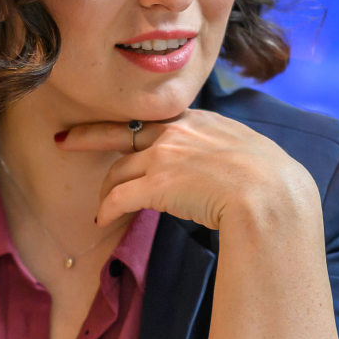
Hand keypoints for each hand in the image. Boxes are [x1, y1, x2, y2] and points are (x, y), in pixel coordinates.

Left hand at [58, 109, 319, 231]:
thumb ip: (225, 151)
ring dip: (107, 190)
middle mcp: (177, 133)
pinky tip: (102, 218)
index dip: (128, 124)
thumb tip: (220, 169)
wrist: (272, 196)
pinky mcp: (156, 184)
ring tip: (103, 205)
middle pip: (121, 133)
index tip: (109, 126)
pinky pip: (119, 197)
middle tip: (65, 140)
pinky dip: (106, 209)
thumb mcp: (250, 152)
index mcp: (200, 121)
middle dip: (89, 136)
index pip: (153, 119)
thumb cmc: (272, 182)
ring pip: (118, 171)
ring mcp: (164, 156)